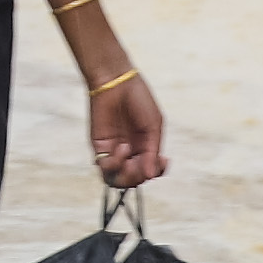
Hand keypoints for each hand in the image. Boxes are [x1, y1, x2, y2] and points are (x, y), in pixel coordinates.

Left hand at [90, 67, 169, 187]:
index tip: (163, 160)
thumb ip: (151, 151)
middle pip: (134, 180)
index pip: (149, 171)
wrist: (117, 81)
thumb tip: (150, 175)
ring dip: (127, 175)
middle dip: (141, 176)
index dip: (156, 172)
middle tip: (144, 163)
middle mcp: (128, 153)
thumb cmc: (138, 99)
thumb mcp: (153, 125)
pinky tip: (123, 148)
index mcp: (144, 147)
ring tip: (130, 157)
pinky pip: (106, 169)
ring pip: (118, 180)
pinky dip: (116, 164)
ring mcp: (113, 152)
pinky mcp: (99, 148)